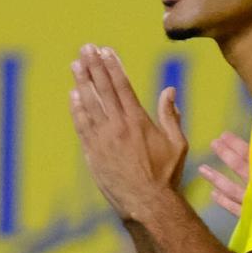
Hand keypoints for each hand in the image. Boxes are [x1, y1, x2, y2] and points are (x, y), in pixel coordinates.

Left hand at [69, 45, 187, 219]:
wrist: (147, 204)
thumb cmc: (166, 175)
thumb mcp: (178, 144)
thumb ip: (171, 115)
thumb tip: (170, 90)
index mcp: (138, 120)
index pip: (122, 85)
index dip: (112, 65)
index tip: (105, 50)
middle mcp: (118, 126)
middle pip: (102, 89)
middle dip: (93, 66)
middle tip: (85, 48)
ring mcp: (103, 139)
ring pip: (89, 104)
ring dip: (81, 82)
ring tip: (75, 64)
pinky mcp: (93, 153)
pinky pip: (82, 125)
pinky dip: (77, 109)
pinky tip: (73, 95)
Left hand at [198, 132, 249, 217]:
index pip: (251, 153)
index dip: (237, 144)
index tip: (224, 135)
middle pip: (240, 166)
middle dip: (226, 154)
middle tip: (213, 143)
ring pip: (232, 188)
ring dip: (216, 177)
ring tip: (202, 169)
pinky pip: (235, 208)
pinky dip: (223, 201)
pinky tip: (212, 195)